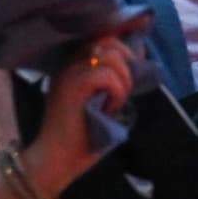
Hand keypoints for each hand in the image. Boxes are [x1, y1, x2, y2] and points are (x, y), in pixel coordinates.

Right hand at [25, 36, 138, 197]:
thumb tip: (140, 61)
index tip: (134, 67)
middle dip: (127, 62)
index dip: (125, 48)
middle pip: (109, 41)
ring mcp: (68, 73)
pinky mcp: (72, 86)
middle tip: (124, 89)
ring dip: (123, 80)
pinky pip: (106, 75)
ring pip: (110, 56)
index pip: (103, 38)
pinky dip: (116, 91)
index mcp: (74, 66)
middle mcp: (68, 64)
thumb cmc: (83, 135)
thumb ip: (114, 79)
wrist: (57, 160)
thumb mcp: (104, 99)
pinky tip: (109, 108)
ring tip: (115, 102)